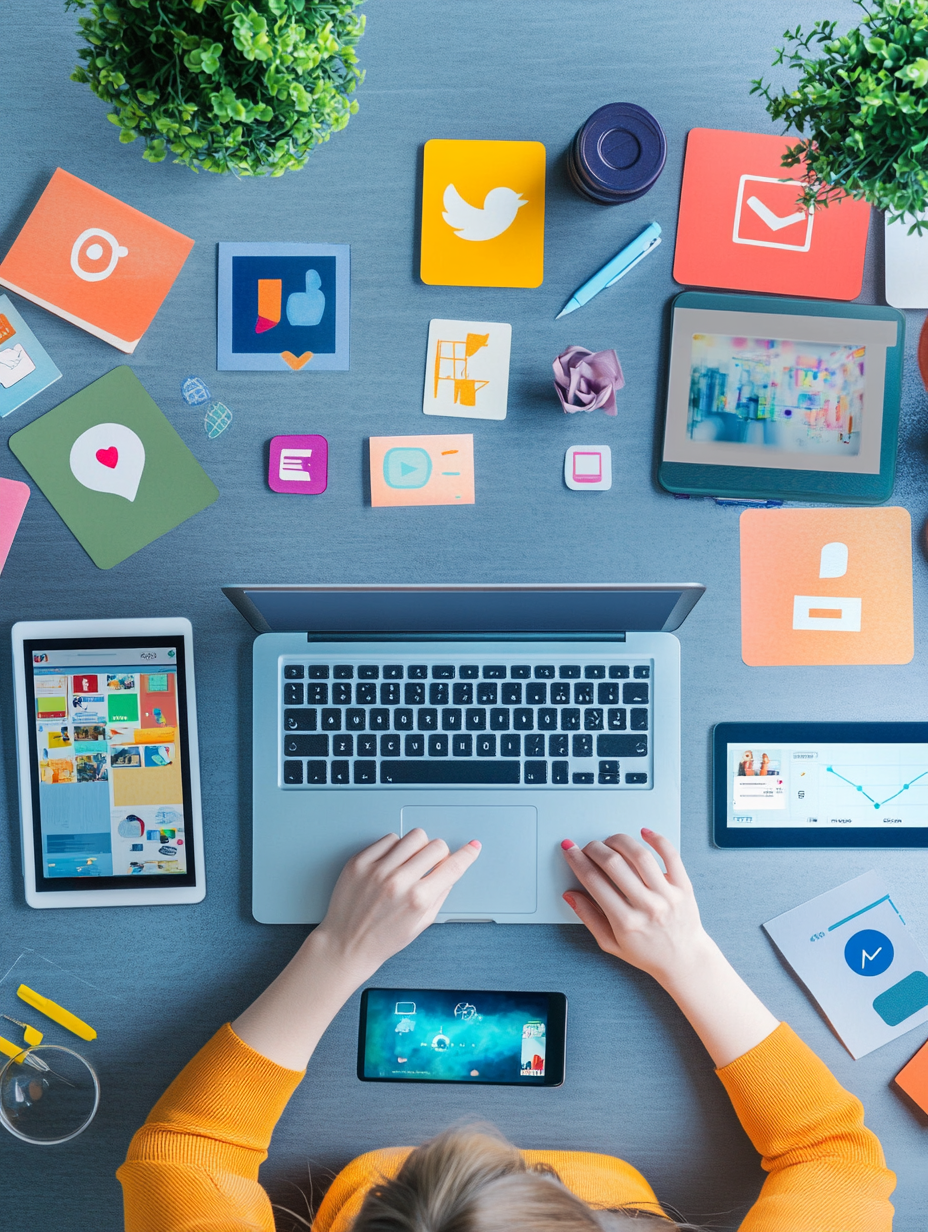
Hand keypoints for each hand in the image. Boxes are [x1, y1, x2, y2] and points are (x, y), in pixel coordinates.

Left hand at [314, 829, 480, 980]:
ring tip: (407, 863)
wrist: (346, 944)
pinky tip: (389, 863)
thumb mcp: (421, 924)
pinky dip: (393, 848)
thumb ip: (440, 894)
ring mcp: (377, 869)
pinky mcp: (359, 862)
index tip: (473, 847)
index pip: (453, 867)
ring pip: (413, 836)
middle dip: (438, 854)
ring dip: (417, 847)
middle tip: (429, 865)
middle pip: (436, 846)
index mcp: (418, 900)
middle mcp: (399, 882)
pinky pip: (388, 838)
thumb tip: (452, 870)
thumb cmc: (382, 939)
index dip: (467, 855)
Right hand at [560, 829, 709, 983]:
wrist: (685, 960)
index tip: (569, 849)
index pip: (593, 881)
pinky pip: (671, 856)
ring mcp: (667, 896)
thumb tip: (570, 894)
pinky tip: (644, 833)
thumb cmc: (647, 953)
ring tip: (611, 841)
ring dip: (619, 841)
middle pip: (613, 863)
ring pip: (640, 855)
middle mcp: (647, 907)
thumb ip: (589, 918)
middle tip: (588, 847)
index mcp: (626, 923)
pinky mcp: (684, 887)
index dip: (577, 860)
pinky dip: (657, 839)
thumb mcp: (610, 943)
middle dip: (594, 848)